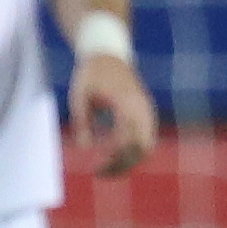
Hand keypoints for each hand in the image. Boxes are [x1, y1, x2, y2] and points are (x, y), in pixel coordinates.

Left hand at [69, 52, 157, 175]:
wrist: (108, 54)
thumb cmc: (91, 74)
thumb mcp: (79, 96)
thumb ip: (82, 121)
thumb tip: (85, 148)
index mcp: (126, 103)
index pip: (126, 140)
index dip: (114, 158)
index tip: (96, 167)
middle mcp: (142, 109)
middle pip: (141, 149)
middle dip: (123, 165)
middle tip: (100, 173)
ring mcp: (147, 111)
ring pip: (146, 147)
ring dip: (129, 161)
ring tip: (106, 170)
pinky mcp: (146, 114)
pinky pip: (145, 140)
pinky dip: (132, 152)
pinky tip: (112, 157)